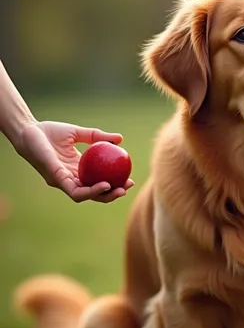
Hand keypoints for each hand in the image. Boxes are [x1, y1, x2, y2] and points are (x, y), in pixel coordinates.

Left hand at [16, 121, 133, 202]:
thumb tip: (120, 138)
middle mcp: (71, 179)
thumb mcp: (79, 133)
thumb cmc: (51, 131)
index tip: (129, 178)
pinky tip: (104, 185)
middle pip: (94, 194)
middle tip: (127, 187)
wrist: (30, 131)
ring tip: (119, 190)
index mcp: (77, 170)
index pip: (97, 182)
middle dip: (112, 194)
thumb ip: (98, 136)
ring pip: (86, 196)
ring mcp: (64, 181)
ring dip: (104, 196)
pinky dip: (91, 190)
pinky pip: (76, 190)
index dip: (114, 184)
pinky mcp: (57, 180)